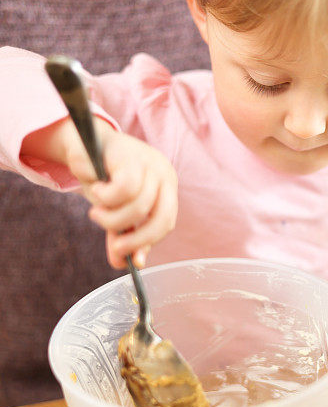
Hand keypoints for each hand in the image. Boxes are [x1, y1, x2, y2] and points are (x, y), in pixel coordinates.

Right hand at [65, 121, 177, 268]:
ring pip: (140, 207)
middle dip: (137, 239)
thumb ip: (122, 234)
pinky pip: (125, 189)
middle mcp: (164, 174)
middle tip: (115, 245)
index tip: (129, 257)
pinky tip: (96, 191)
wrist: (81, 142)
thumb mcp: (114, 210)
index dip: (148, 242)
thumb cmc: (102, 177)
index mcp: (166, 188)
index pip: (166, 222)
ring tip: (96, 213)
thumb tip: (125, 265)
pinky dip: (107, 198)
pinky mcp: (131, 155)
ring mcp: (150, 163)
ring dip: (113, 218)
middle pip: (162, 218)